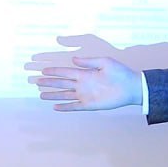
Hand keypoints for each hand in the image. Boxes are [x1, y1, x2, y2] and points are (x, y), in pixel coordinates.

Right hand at [25, 35, 141, 110]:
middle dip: (49, 82)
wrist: (132, 87)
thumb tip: (73, 59)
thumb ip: (89, 62)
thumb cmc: (120, 72)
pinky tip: (55, 107)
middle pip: (62, 83)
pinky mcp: (90, 105)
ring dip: (53, 95)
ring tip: (40, 94)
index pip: (66, 71)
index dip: (54, 71)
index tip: (43, 70)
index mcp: (85, 73)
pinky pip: (74, 106)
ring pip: (65, 95)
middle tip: (36, 81)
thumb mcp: (105, 62)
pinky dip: (65, 107)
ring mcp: (85, 94)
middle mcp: (82, 84)